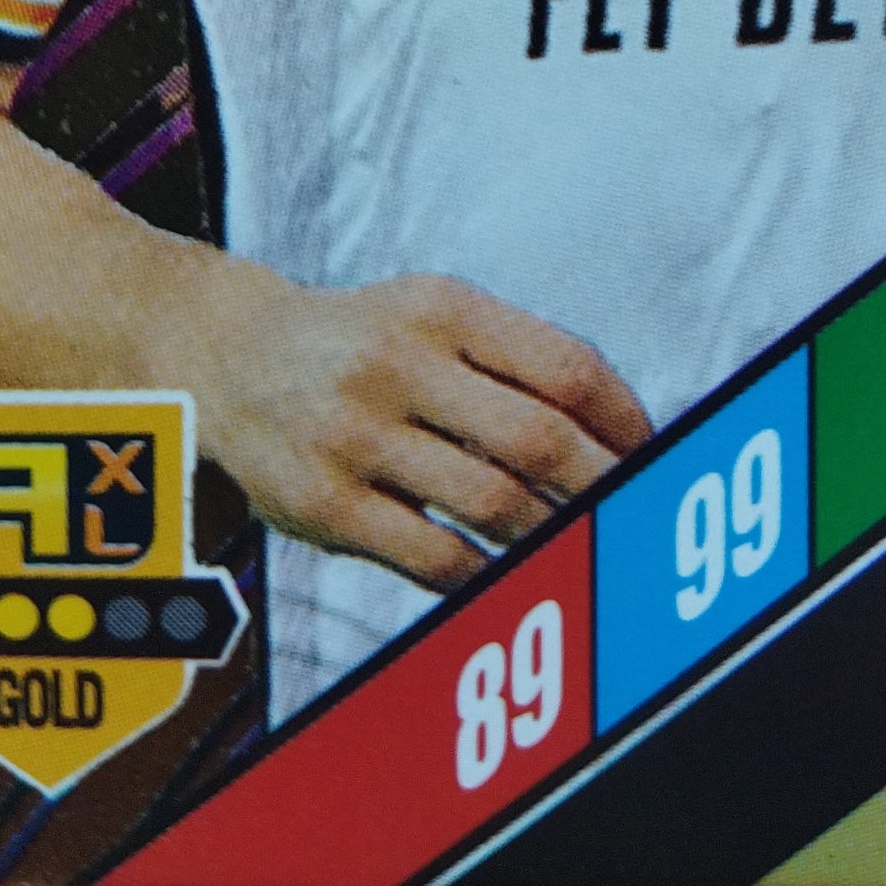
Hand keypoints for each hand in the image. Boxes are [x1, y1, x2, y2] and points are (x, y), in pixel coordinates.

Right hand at [190, 266, 651, 591]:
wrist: (231, 358)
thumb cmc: (366, 342)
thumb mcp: (434, 314)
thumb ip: (517, 358)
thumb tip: (622, 432)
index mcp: (444, 308)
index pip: (565, 366)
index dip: (624, 419)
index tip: (654, 455)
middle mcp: (401, 364)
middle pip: (538, 439)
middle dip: (603, 486)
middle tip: (638, 517)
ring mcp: (358, 436)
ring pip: (491, 503)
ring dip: (553, 535)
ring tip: (585, 548)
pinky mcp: (324, 505)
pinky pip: (432, 557)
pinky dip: (486, 575)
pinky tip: (511, 577)